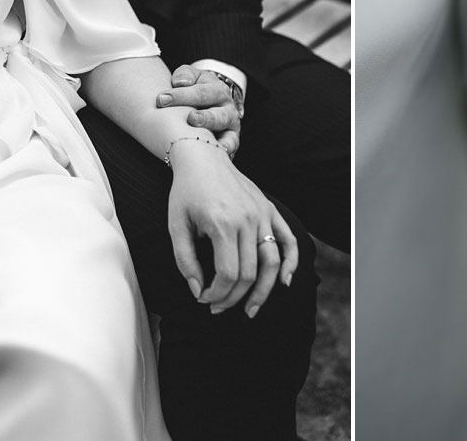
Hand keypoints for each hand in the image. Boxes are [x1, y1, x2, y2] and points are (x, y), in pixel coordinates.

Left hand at [157, 64, 240, 155]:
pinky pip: (230, 146)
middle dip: (203, 117)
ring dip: (212, 132)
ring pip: (226, 130)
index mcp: (217, 89)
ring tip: (199, 134)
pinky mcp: (231, 141)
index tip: (160, 99)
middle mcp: (227, 108)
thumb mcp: (191, 77)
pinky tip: (211, 154)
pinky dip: (224, 150)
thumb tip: (179, 82)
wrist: (211, 103)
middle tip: (189, 118)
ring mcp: (230, 125)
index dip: (181, 96)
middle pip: (216, 113)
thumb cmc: (195, 90)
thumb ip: (185, 75)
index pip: (200, 92)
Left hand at [166, 140, 298, 318]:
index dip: (217, 295)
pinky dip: (291, 263)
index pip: (229, 274)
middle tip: (218, 308)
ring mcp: (262, 214)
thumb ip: (185, 261)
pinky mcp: (269, 209)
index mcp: (222, 224)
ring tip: (250, 310)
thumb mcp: (176, 226)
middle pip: (250, 273)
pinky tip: (284, 282)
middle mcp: (247, 219)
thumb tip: (198, 291)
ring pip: (272, 262)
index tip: (203, 299)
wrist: (203, 157)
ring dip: (263, 291)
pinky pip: (288, 240)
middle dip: (233, 298)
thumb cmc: (185, 193)